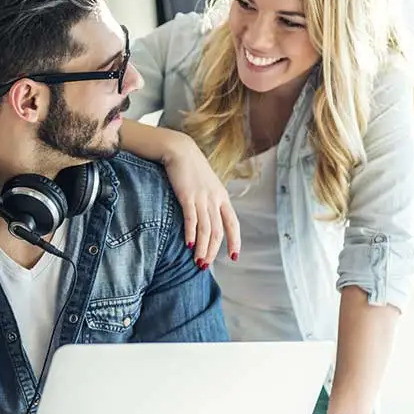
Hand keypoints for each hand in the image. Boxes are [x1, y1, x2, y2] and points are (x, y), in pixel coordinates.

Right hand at [161, 134, 239, 267]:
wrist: (179, 149)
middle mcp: (215, 199)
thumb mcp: (206, 184)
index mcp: (222, 197)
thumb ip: (209, 199)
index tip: (234, 256)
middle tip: (205, 265)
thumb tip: (207, 217)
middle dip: (213, 251)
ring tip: (198, 261)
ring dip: (203, 248)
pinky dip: (191, 234)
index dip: (235, 241)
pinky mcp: (187, 195)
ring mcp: (202, 198)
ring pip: (206, 229)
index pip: (233, 223)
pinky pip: (192, 219)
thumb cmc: (190, 167)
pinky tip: (189, 244)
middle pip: (218, 231)